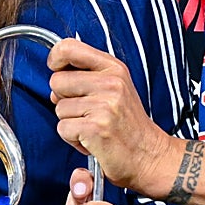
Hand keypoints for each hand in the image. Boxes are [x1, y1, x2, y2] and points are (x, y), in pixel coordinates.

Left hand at [47, 38, 177, 196]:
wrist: (149, 156)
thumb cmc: (127, 125)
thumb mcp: (115, 87)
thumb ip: (88, 75)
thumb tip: (56, 76)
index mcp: (114, 68)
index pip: (69, 47)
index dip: (55, 59)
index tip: (58, 70)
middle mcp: (111, 83)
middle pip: (57, 81)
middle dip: (63, 99)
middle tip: (86, 111)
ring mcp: (105, 105)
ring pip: (58, 108)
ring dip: (70, 122)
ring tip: (92, 126)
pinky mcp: (96, 127)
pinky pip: (62, 128)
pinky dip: (72, 139)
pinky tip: (92, 140)